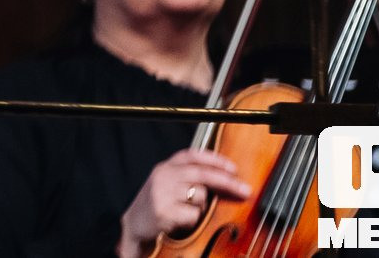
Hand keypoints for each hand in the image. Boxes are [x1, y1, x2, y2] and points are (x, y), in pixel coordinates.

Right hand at [116, 148, 255, 257]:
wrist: (134, 224)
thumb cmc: (157, 203)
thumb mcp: (169, 184)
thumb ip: (190, 178)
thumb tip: (224, 179)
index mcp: (165, 167)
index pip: (192, 155)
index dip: (215, 159)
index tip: (233, 168)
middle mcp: (163, 176)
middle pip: (201, 174)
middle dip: (226, 181)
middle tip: (244, 190)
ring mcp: (162, 193)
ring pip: (199, 196)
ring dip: (202, 207)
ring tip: (189, 211)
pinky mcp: (164, 211)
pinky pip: (193, 215)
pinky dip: (193, 220)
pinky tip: (181, 221)